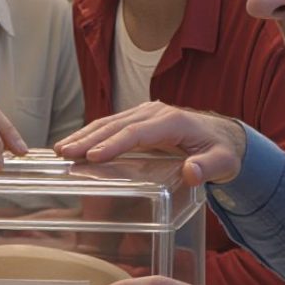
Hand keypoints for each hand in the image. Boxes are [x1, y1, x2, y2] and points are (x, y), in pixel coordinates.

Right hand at [57, 104, 246, 186]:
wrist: (223, 136)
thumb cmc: (222, 151)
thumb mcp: (224, 163)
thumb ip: (209, 168)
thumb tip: (191, 172)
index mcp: (173, 121)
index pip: (137, 132)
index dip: (113, 144)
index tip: (92, 157)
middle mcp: (155, 113)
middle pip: (116, 125)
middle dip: (88, 138)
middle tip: (64, 153)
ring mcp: (145, 114)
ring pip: (109, 123)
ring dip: (83, 135)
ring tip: (60, 149)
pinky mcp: (139, 120)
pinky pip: (111, 126)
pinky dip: (90, 134)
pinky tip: (74, 145)